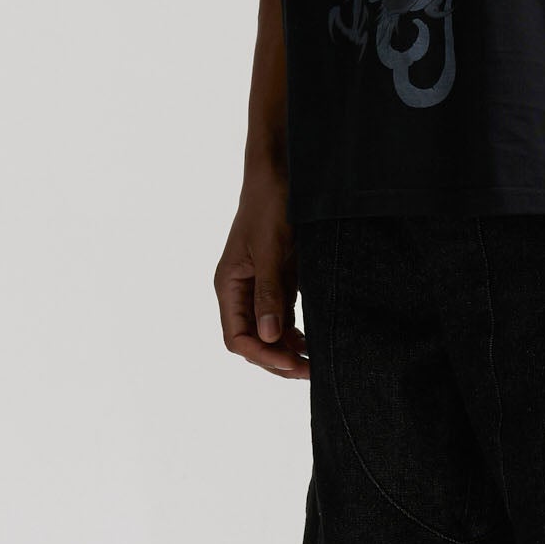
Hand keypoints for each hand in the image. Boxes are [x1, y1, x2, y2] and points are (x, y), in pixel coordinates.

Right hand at [214, 165, 309, 379]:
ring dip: (288, 350)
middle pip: (253, 341)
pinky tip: (313, 342)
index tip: (292, 363)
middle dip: (277, 359)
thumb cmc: (270, 204)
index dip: (262, 356)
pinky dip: (296, 333)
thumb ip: (269, 292)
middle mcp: (240, 291)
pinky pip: (283, 317)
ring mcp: (259, 287)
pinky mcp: (278, 280)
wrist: (281, 173)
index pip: (236, 338)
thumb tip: (267, 337)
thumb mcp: (270, 249)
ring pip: (269, 333)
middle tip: (311, 370)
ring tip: (315, 363)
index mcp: (229, 285)